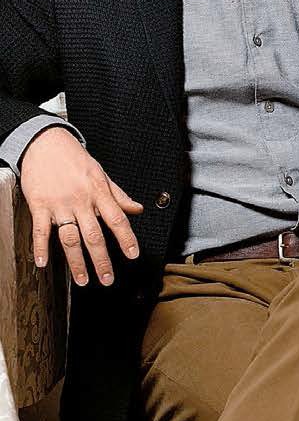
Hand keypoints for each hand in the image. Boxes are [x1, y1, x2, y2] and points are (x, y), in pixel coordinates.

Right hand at [19, 126, 142, 286]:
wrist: (44, 142)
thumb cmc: (73, 158)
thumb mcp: (100, 173)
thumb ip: (118, 195)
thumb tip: (137, 208)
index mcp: (98, 192)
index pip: (117, 219)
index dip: (126, 238)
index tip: (132, 255)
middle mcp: (81, 200)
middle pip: (94, 235)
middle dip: (102, 260)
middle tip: (107, 278)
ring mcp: (60, 204)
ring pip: (70, 238)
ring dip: (77, 262)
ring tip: (83, 279)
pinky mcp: (40, 205)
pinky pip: (41, 230)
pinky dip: (41, 248)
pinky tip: (43, 262)